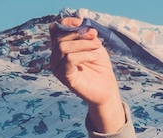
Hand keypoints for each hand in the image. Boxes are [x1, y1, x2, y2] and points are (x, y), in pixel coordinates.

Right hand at [48, 17, 124, 131]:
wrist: (107, 89)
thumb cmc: (99, 68)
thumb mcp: (94, 46)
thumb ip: (86, 35)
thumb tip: (82, 24)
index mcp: (60, 48)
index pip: (55, 29)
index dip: (66, 23)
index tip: (81, 22)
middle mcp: (55, 57)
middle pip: (59, 38)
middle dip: (79, 34)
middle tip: (95, 37)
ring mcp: (58, 68)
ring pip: (63, 47)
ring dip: (83, 44)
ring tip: (97, 46)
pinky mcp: (64, 77)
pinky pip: (69, 59)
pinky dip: (84, 54)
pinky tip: (95, 56)